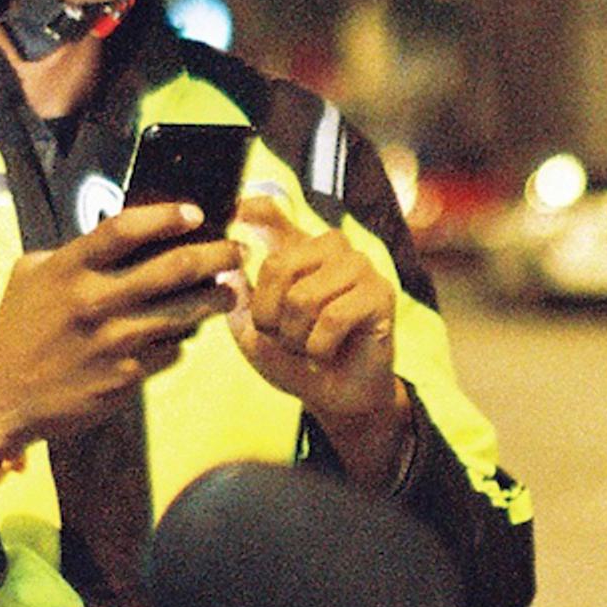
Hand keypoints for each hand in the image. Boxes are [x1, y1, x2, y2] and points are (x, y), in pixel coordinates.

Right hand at [0, 204, 240, 456]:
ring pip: (186, 313)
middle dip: (217, 255)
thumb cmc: (17, 330)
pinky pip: (173, 351)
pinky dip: (184, 340)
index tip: (196, 213)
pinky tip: (188, 333)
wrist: (4, 397)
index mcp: (68, 269)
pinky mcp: (126, 376)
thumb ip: (73, 252)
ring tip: (230, 291)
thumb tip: (121, 237)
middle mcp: (94, 301)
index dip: (166, 216)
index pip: (125, 228)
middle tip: (239, 251)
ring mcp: (114, 341)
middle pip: (174, 268)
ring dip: (216, 299)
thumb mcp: (30, 275)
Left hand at [227, 193, 407, 479]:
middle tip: (284, 338)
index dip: (250, 210)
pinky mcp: (380, 293)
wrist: (335, 396)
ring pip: (303, 297)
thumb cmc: (293, 358)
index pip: (270, 213)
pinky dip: (319, 347)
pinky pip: (332, 318)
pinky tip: (326, 353)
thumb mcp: (253, 331)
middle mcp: (329, 247)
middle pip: (278, 265)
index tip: (234, 215)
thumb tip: (226, 267)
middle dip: (270, 316)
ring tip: (308, 347)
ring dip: (296, 337)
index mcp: (296, 249)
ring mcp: (358, 266)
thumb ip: (238, 298)